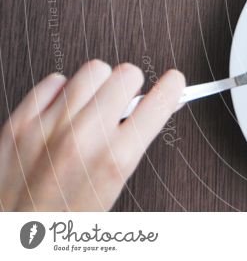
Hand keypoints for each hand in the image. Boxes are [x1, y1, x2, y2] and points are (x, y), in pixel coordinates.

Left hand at [0, 60, 184, 210]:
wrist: (14, 236)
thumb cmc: (66, 218)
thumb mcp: (114, 186)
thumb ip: (135, 142)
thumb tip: (158, 104)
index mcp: (115, 159)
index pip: (160, 100)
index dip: (172, 87)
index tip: (172, 82)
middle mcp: (84, 138)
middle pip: (127, 74)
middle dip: (130, 87)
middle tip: (122, 104)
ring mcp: (49, 126)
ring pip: (94, 69)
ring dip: (98, 85)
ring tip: (91, 106)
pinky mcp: (20, 121)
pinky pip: (54, 79)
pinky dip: (61, 91)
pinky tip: (62, 111)